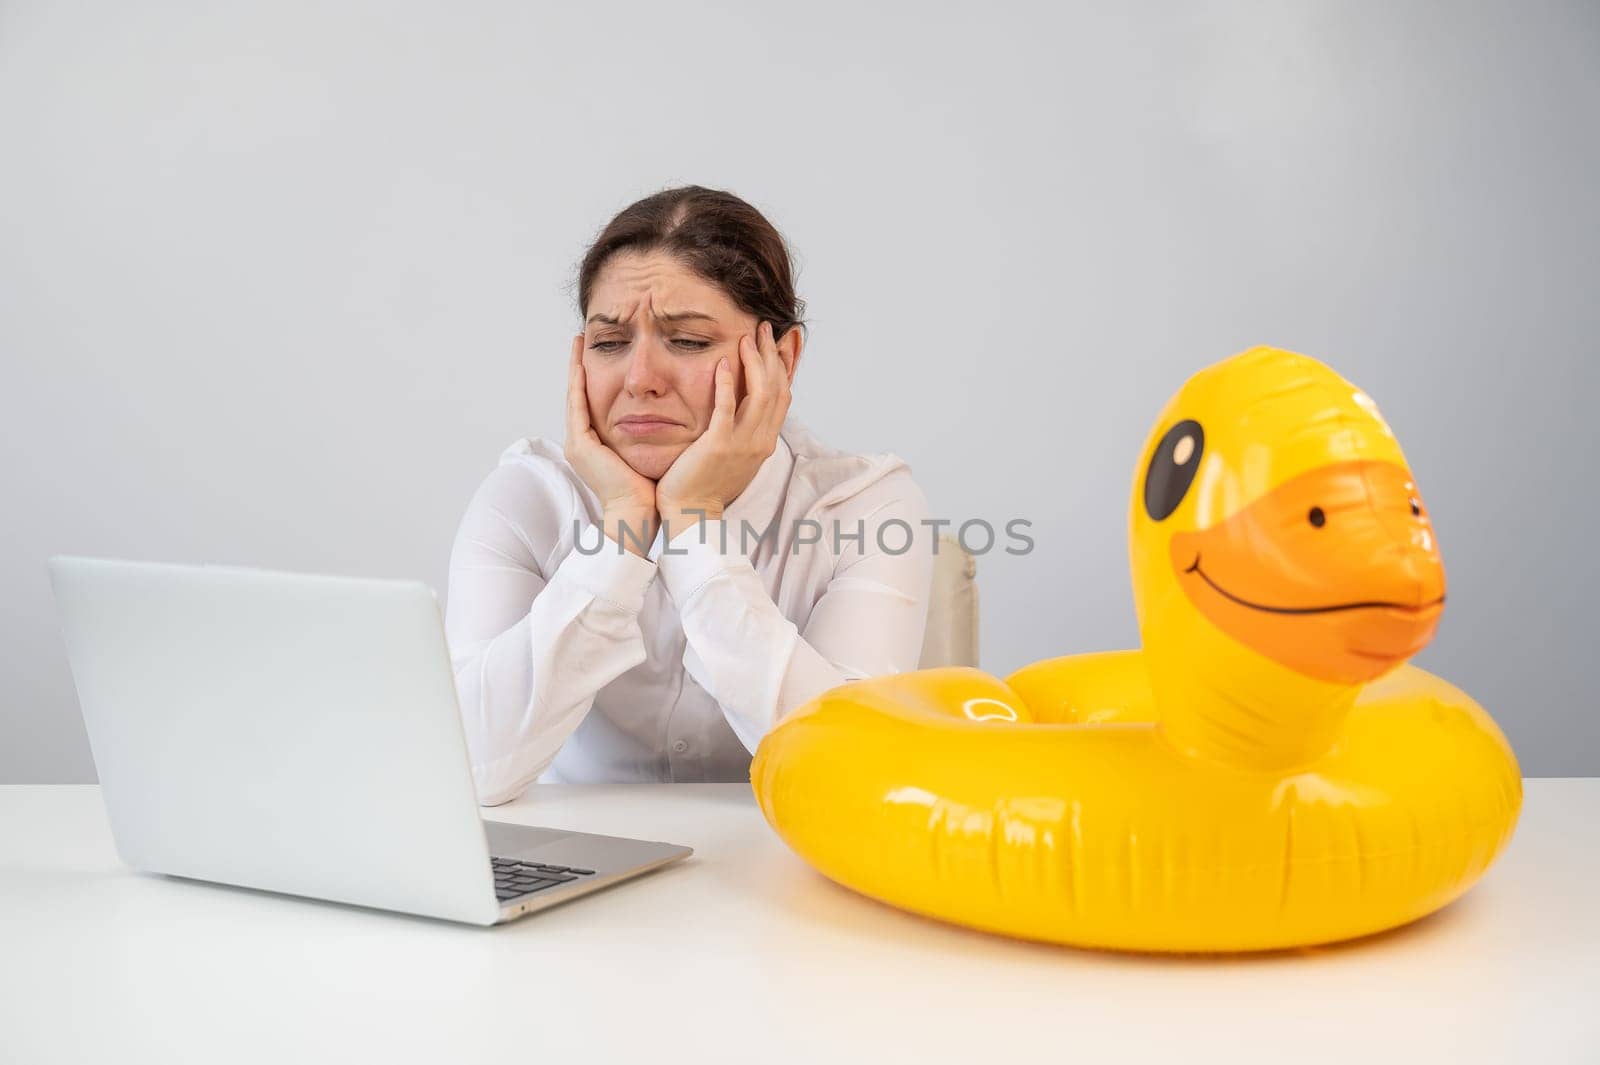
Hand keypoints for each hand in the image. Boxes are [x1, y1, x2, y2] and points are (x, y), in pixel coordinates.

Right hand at [563, 334, 658, 554]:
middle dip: (578, 367)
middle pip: (579, 396)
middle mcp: (581, 443)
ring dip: (574, 369)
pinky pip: (577, 407)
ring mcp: (577, 444)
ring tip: (577, 343)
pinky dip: (577, 384)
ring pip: (574, 397)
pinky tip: (580, 363)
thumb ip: (648, 431)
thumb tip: (668, 412)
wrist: (638, 514)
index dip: (591, 379)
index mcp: (595, 446)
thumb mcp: (646, 451)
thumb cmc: (649, 489)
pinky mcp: (580, 446)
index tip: (596, 354)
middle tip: (580, 340)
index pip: (591, 404)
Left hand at [656, 320, 791, 538]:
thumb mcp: (732, 454)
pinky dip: (729, 383)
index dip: (785, 366)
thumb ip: (741, 429)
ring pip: (760, 394)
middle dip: (772, 355)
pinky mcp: (719, 445)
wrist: (691, 515)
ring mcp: (742, 444)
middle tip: (763, 328)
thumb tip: (742, 405)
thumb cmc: (705, 484)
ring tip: (747, 337)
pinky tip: (724, 362)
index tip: (782, 341)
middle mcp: (760, 441)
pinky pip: (728, 408)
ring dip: (755, 361)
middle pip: (777, 389)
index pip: (784, 395)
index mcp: (765, 442)